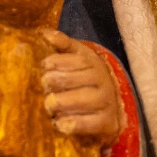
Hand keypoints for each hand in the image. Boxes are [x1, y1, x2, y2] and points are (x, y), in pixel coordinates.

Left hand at [41, 30, 122, 144]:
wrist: (113, 107)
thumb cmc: (87, 78)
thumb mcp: (79, 57)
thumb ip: (63, 44)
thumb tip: (44, 33)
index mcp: (92, 62)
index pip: (72, 59)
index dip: (54, 63)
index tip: (43, 67)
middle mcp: (101, 80)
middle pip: (71, 79)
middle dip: (53, 83)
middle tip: (44, 88)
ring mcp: (105, 101)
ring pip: (79, 100)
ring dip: (60, 103)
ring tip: (49, 104)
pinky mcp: (106, 122)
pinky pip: (87, 123)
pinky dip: (71, 124)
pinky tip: (59, 123)